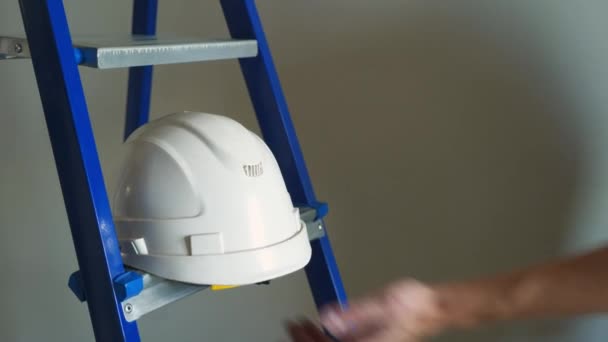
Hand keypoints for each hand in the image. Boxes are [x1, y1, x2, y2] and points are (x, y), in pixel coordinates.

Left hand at [287, 279, 447, 341]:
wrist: (434, 306)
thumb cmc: (415, 307)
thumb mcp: (382, 304)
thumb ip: (354, 313)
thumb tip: (329, 319)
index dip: (307, 341)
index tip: (294, 328)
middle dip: (307, 340)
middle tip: (293, 325)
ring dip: (315, 339)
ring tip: (301, 326)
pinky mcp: (369, 340)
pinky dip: (328, 337)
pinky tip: (323, 328)